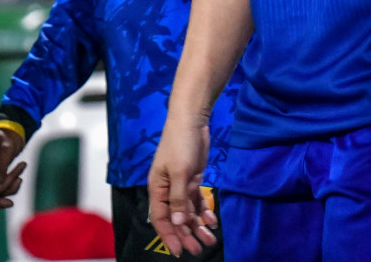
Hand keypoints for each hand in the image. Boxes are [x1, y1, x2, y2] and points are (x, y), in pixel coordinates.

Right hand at [148, 116, 217, 256]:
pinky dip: (203, 211)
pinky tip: (212, 221)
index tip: (179, 251)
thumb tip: (179, 222)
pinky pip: (196, 201)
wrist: (191, 121)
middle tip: (199, 249)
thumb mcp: (179, 172)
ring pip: (188, 212)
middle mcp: (167, 191)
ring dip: (197, 226)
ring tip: (210, 239)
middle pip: (176, 218)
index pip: (161, 219)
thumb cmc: (180, 144)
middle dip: (186, 234)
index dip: (169, 236)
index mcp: (157, 189)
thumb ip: (179, 198)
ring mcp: (180, 186)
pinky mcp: (192, 180)